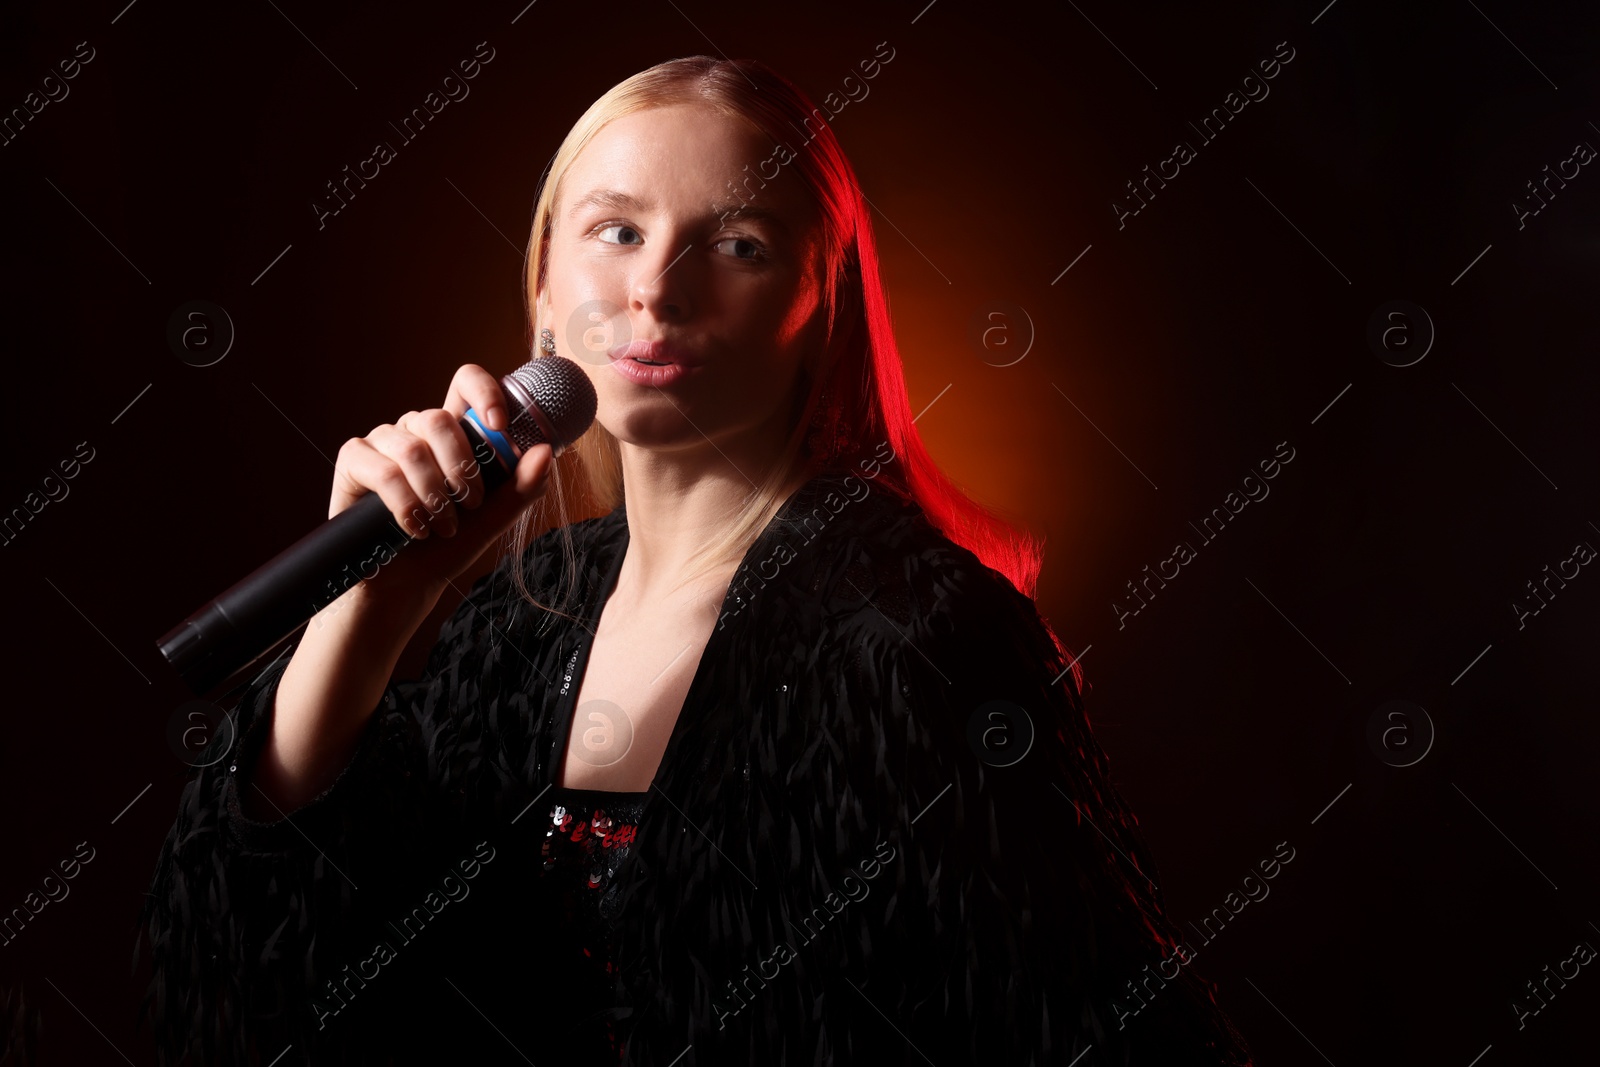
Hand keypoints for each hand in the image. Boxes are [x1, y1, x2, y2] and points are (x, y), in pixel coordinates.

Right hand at [328, 363, 555, 600]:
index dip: (485, 391)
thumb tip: (546, 450)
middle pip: (439, 418)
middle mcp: (416, 430)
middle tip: (469, 505)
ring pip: (412, 448)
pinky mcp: (354, 460)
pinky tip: (415, 529)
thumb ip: (523, 486)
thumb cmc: (449, 545)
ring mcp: (382, 442)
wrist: (407, 584)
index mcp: (453, 433)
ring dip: (435, 494)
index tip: (500, 426)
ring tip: (443, 526)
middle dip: (461, 468)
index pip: (465, 383)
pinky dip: (406, 506)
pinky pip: (383, 471)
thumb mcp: (495, 517)